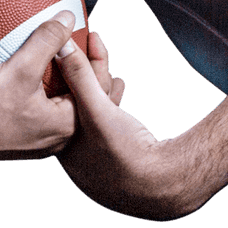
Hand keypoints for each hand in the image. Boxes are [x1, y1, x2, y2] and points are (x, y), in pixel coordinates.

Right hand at [0, 12, 115, 160]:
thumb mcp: (23, 67)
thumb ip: (49, 40)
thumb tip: (69, 17)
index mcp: (65, 127)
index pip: (95, 91)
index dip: (98, 61)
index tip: (93, 36)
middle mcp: (56, 140)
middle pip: (82, 99)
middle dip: (86, 71)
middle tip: (87, 45)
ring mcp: (38, 141)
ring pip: (63, 106)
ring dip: (66, 82)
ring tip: (64, 57)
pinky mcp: (21, 138)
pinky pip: (45, 111)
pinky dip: (49, 92)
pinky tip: (38, 76)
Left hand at [56, 33, 192, 220]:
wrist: (165, 185)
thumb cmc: (126, 152)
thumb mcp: (97, 109)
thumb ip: (79, 76)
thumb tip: (61, 45)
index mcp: (64, 149)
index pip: (64, 100)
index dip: (73, 68)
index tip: (80, 43)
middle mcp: (78, 159)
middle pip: (82, 104)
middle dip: (91, 73)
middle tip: (95, 42)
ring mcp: (98, 163)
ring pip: (98, 113)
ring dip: (104, 86)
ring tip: (107, 61)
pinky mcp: (118, 163)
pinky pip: (110, 124)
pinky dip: (113, 103)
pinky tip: (118, 88)